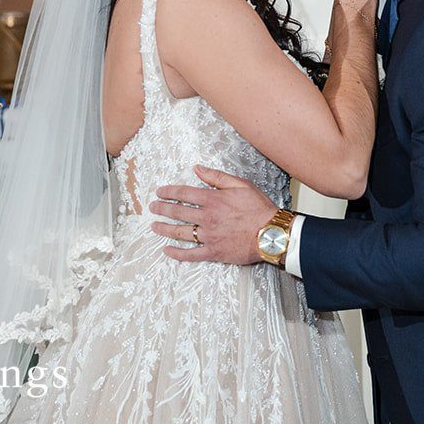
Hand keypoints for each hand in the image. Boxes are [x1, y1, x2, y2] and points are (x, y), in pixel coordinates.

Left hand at [151, 166, 274, 265]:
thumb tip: (197, 168)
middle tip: (152, 207)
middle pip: (177, 212)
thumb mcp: (240, 184)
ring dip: (164, 229)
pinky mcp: (213, 252)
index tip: (160, 192)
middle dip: (162, 209)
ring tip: (154, 226)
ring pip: (180, 232)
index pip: (183, 194)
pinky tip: (167, 250)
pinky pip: (190, 254)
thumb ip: (216, 176)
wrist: (271, 233)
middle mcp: (207, 217)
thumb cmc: (258, 208)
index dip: (169, 192)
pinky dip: (177, 253)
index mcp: (212, 199)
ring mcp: (208, 236)